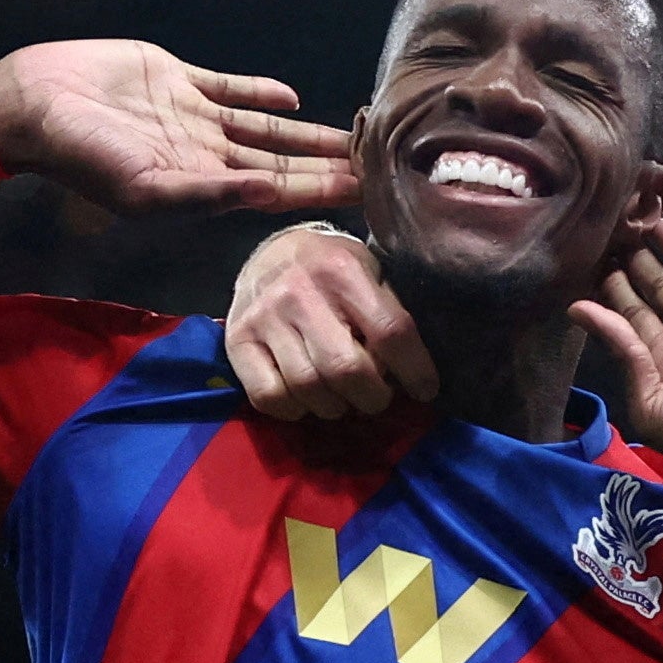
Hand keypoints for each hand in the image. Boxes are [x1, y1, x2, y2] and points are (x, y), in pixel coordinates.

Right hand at [0, 41, 357, 215]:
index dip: (320, 191)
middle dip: (327, 165)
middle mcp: (204, 154)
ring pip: (265, 127)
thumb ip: (208, 193)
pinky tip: (294, 97)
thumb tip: (268, 195)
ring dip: (306, 131)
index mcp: (201, 185)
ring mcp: (192, 117)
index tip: (365, 192)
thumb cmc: (82, 157)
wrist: (35, 105)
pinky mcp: (176, 80)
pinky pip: (229, 89)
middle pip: (281, 160)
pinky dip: (260, 93)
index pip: (276, 191)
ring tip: (351, 134)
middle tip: (380, 165)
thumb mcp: (145, 187)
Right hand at [226, 226, 435, 418]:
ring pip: (308, 388)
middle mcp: (300, 292)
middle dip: (373, 397)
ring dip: (335, 406)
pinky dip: (294, 410)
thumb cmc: (331, 270)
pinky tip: (306, 398)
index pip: (389, 331)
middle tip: (376, 397)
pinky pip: (269, 397)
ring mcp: (264, 316)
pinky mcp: (237, 340)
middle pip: (346, 369)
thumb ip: (388, 314)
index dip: (414, 370)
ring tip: (342, 398)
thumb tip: (411, 374)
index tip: (425, 390)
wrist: (271, 252)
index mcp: (343, 270)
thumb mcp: (368, 272)